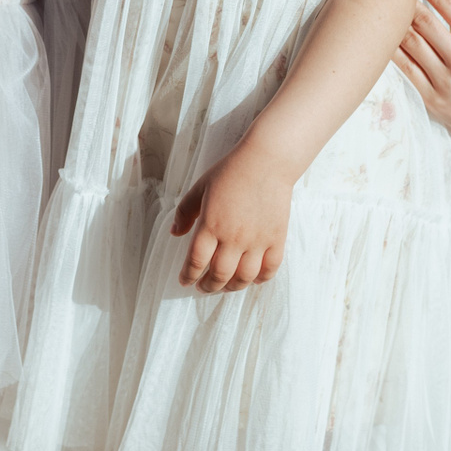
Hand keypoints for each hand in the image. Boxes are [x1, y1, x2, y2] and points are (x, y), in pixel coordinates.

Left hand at [171, 140, 293, 292]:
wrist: (266, 162)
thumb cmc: (230, 172)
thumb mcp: (200, 188)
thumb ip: (185, 212)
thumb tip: (174, 233)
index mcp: (211, 224)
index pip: (196, 261)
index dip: (188, 275)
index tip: (185, 281)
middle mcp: (233, 237)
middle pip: (219, 275)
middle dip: (208, 286)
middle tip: (203, 288)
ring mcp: (257, 240)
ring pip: (243, 277)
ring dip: (232, 287)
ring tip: (225, 286)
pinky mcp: (276, 239)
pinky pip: (269, 269)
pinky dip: (259, 279)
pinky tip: (251, 279)